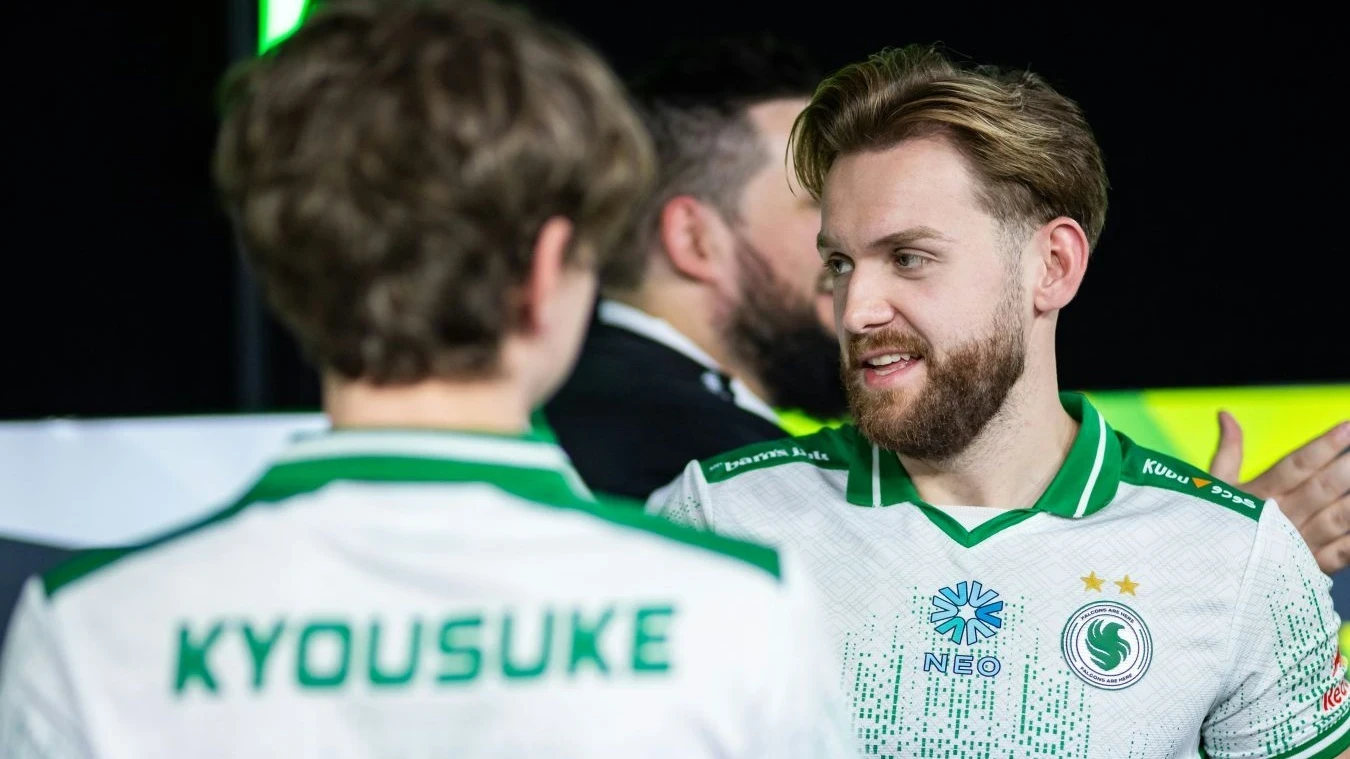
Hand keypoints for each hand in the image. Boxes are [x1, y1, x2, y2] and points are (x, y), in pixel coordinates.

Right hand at [1210, 412, 1349, 573]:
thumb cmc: (1213, 529)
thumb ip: (1228, 450)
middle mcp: (1283, 516)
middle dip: (1348, 469)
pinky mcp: (1310, 567)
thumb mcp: (1215, 488)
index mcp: (1261, 495)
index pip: (1296, 465)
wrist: (1206, 578)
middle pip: (1323, 488)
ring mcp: (1299, 543)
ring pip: (1338, 518)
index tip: (1347, 427)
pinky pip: (1343, 551)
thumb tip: (1226, 415)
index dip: (1323, 447)